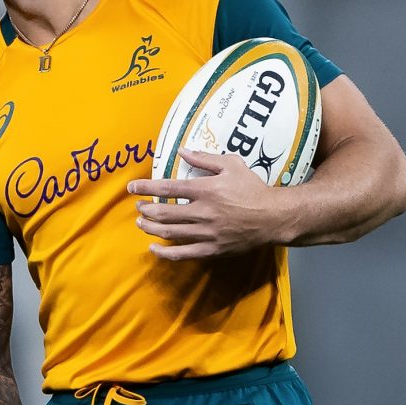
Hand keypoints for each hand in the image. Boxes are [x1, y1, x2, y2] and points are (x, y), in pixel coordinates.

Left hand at [131, 150, 297, 259]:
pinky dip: (165, 252)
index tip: (132, 188)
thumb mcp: (232, 165)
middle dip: (146, 209)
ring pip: (170, 232)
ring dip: (151, 228)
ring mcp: (206, 233)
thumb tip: (181, 151)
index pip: (168, 187)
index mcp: (206, 190)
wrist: (273, 217)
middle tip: (139, 207)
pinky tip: (154, 248)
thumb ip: (205, 158)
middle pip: (164, 212)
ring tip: (141, 223)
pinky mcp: (212, 249)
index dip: (146, 187)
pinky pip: (183, 253)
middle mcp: (203, 212)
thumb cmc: (252, 188)